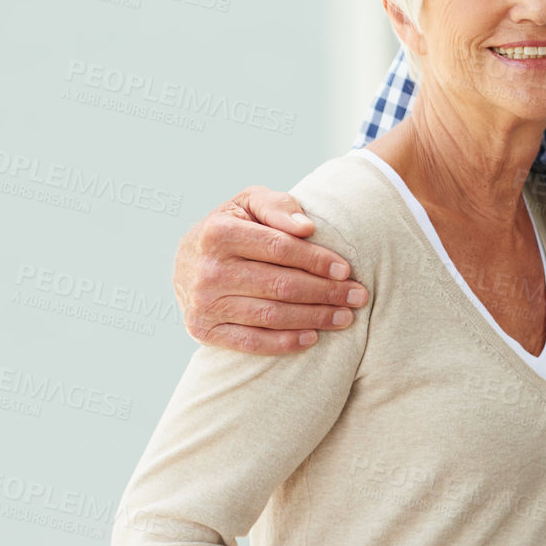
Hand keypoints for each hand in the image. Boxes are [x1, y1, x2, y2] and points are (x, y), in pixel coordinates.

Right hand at [173, 187, 367, 355]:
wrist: (187, 259)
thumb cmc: (232, 226)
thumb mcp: (249, 202)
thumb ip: (278, 206)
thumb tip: (307, 228)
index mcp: (218, 233)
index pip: (280, 248)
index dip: (316, 260)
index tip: (346, 269)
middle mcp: (208, 270)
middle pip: (280, 285)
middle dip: (326, 292)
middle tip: (358, 296)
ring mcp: (203, 304)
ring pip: (271, 316)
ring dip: (314, 318)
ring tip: (345, 317)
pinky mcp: (203, 330)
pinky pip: (251, 342)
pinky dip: (285, 343)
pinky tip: (313, 338)